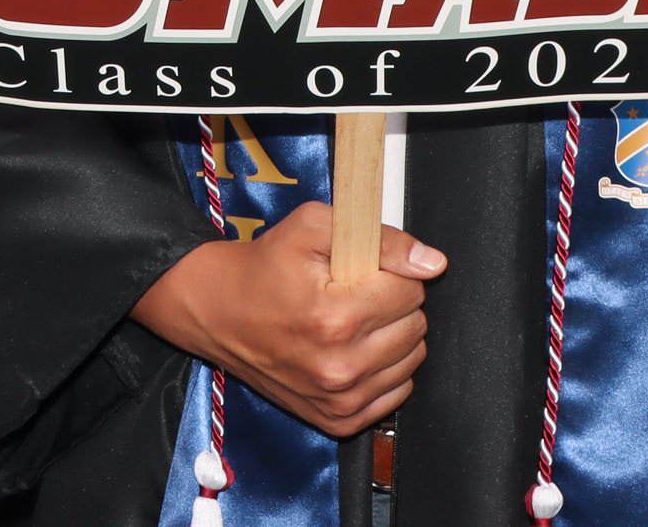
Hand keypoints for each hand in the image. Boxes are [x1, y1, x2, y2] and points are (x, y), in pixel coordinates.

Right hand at [129, 200, 444, 435]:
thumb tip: (431, 263)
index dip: (390, 272)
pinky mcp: (339, 420)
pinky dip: (382, 368)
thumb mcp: (311, 228)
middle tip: (353, 293)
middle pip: (416, 326)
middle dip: (392, 303)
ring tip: (351, 320)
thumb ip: (379, 239)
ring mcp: (340, 399)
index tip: (362, 271)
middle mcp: (340, 367)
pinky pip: (397, 392)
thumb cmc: (262, 269)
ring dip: (390, 336)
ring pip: (412, 359)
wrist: (216, 311)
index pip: (411, 292)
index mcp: (334, 318)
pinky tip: (351, 350)